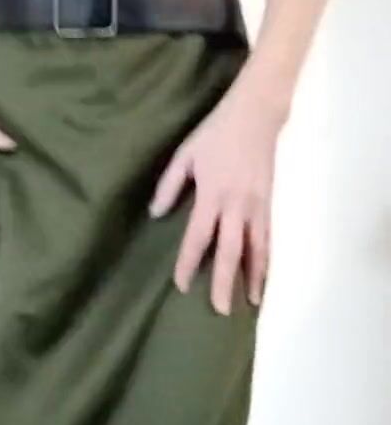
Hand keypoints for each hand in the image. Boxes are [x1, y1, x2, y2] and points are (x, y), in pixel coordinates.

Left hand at [149, 74, 284, 314]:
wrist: (257, 115)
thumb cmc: (215, 134)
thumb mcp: (186, 154)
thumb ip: (170, 185)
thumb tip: (156, 213)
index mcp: (213, 194)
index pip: (199, 236)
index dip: (189, 261)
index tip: (181, 285)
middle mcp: (237, 205)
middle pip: (231, 250)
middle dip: (225, 281)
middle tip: (220, 309)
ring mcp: (257, 206)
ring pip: (257, 249)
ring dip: (253, 277)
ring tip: (250, 302)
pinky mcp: (269, 203)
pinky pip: (268, 238)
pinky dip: (267, 260)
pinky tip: (264, 276)